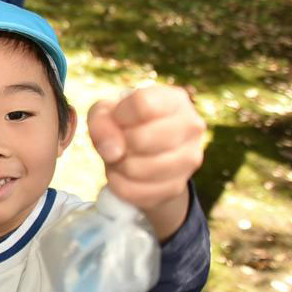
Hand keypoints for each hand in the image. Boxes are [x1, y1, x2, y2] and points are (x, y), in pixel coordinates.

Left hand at [88, 86, 205, 231]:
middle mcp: (191, 126)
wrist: (144, 156)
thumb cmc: (124, 125)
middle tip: (120, 144)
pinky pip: (135, 192)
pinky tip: (125, 176)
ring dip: (118, 166)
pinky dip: (120, 185)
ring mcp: (189, 159)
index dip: (119, 116)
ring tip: (122, 159)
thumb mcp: (105, 113)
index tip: (118, 120)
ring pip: (137, 169)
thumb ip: (101, 122)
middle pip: (141, 139)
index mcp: (175, 99)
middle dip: (119, 144)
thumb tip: (113, 152)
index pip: (142, 104)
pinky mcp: (178, 187)